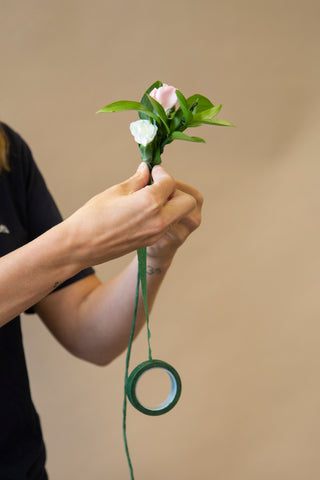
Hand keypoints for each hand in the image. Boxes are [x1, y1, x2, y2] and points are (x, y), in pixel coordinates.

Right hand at [62, 163, 196, 268]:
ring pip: (180, 214)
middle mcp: (159, 219)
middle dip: (176, 190)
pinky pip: (167, 224)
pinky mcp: (151, 241)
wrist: (80, 246)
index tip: (153, 170)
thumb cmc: (93, 216)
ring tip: (150, 196)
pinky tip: (144, 209)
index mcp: (150, 202)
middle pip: (188, 202)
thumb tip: (147, 170)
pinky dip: (163, 214)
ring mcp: (156, 233)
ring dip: (171, 203)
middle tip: (158, 185)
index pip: (170, 182)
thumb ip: (137, 181)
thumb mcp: (116, 192)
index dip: (162, 173)